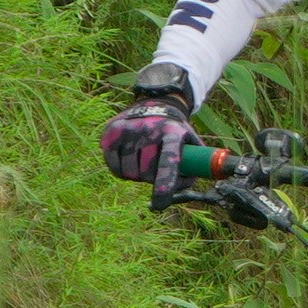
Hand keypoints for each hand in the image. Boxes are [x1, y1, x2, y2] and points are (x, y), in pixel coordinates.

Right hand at [99, 67, 197, 197]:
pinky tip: (130, 159)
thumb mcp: (192, 143)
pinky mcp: (112, 131)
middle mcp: (150, 128)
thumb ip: (195, 167)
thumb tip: (185, 185)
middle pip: (146, 173)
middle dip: (152, 179)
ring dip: (137, 176)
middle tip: (156, 170)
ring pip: (129, 172)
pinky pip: (115, 167)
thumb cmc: (176, 134)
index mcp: (173, 132)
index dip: (164, 183)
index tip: (159, 204)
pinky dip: (123, 171)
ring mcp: (129, 129)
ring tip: (144, 161)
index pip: (168, 160)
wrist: (156, 104)